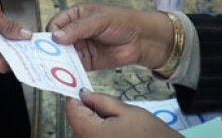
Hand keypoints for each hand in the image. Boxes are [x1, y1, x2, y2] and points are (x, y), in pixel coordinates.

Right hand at [0, 0, 31, 72]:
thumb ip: (8, 24)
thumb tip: (25, 35)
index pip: (2, 65)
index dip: (16, 59)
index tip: (27, 49)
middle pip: (1, 59)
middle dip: (13, 49)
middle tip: (23, 36)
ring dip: (6, 44)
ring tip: (11, 29)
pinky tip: (3, 29)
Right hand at [48, 4, 174, 70]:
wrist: (143, 39)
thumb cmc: (123, 21)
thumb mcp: (99, 20)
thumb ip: (78, 29)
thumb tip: (56, 36)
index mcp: (76, 15)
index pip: (56, 23)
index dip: (51, 32)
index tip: (48, 42)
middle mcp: (76, 31)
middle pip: (57, 41)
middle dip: (51, 49)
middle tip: (44, 58)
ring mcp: (81, 47)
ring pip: (63, 55)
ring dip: (58, 61)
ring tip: (52, 68)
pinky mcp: (88, 61)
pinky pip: (74, 66)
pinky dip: (69, 71)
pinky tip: (65, 74)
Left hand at [66, 90, 180, 137]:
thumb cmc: (150, 135)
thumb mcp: (126, 110)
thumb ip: (101, 100)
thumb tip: (83, 93)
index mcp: (91, 133)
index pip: (71, 109)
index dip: (76, 96)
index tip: (83, 89)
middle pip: (76, 122)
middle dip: (87, 111)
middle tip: (109, 108)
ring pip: (82, 132)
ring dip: (93, 123)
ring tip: (116, 124)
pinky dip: (97, 133)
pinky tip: (114, 133)